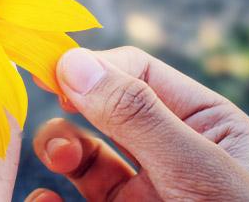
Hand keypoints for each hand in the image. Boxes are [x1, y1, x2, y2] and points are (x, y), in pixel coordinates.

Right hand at [26, 47, 248, 201]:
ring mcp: (143, 192)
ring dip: (60, 145)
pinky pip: (75, 200)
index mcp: (207, 125)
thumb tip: (74, 60)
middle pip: (105, 107)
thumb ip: (137, 116)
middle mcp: (171, 153)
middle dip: (73, 104)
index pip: (141, 72)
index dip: (96, 66)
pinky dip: (50, 196)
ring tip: (56, 155)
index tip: (52, 70)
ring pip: (84, 152)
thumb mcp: (196, 171)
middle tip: (42, 99)